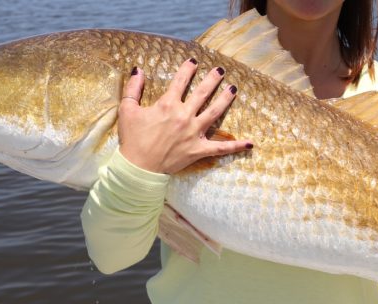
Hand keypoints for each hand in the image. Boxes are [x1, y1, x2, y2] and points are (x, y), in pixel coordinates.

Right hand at [117, 59, 252, 173]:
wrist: (138, 167)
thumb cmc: (132, 139)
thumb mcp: (127, 110)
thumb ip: (133, 89)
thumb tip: (138, 70)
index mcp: (168, 105)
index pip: (180, 81)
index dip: (188, 69)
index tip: (194, 61)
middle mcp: (184, 116)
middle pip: (202, 93)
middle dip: (212, 79)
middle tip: (220, 70)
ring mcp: (194, 132)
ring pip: (215, 112)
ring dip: (225, 99)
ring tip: (233, 89)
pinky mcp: (199, 149)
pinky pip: (221, 148)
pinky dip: (236, 146)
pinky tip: (250, 143)